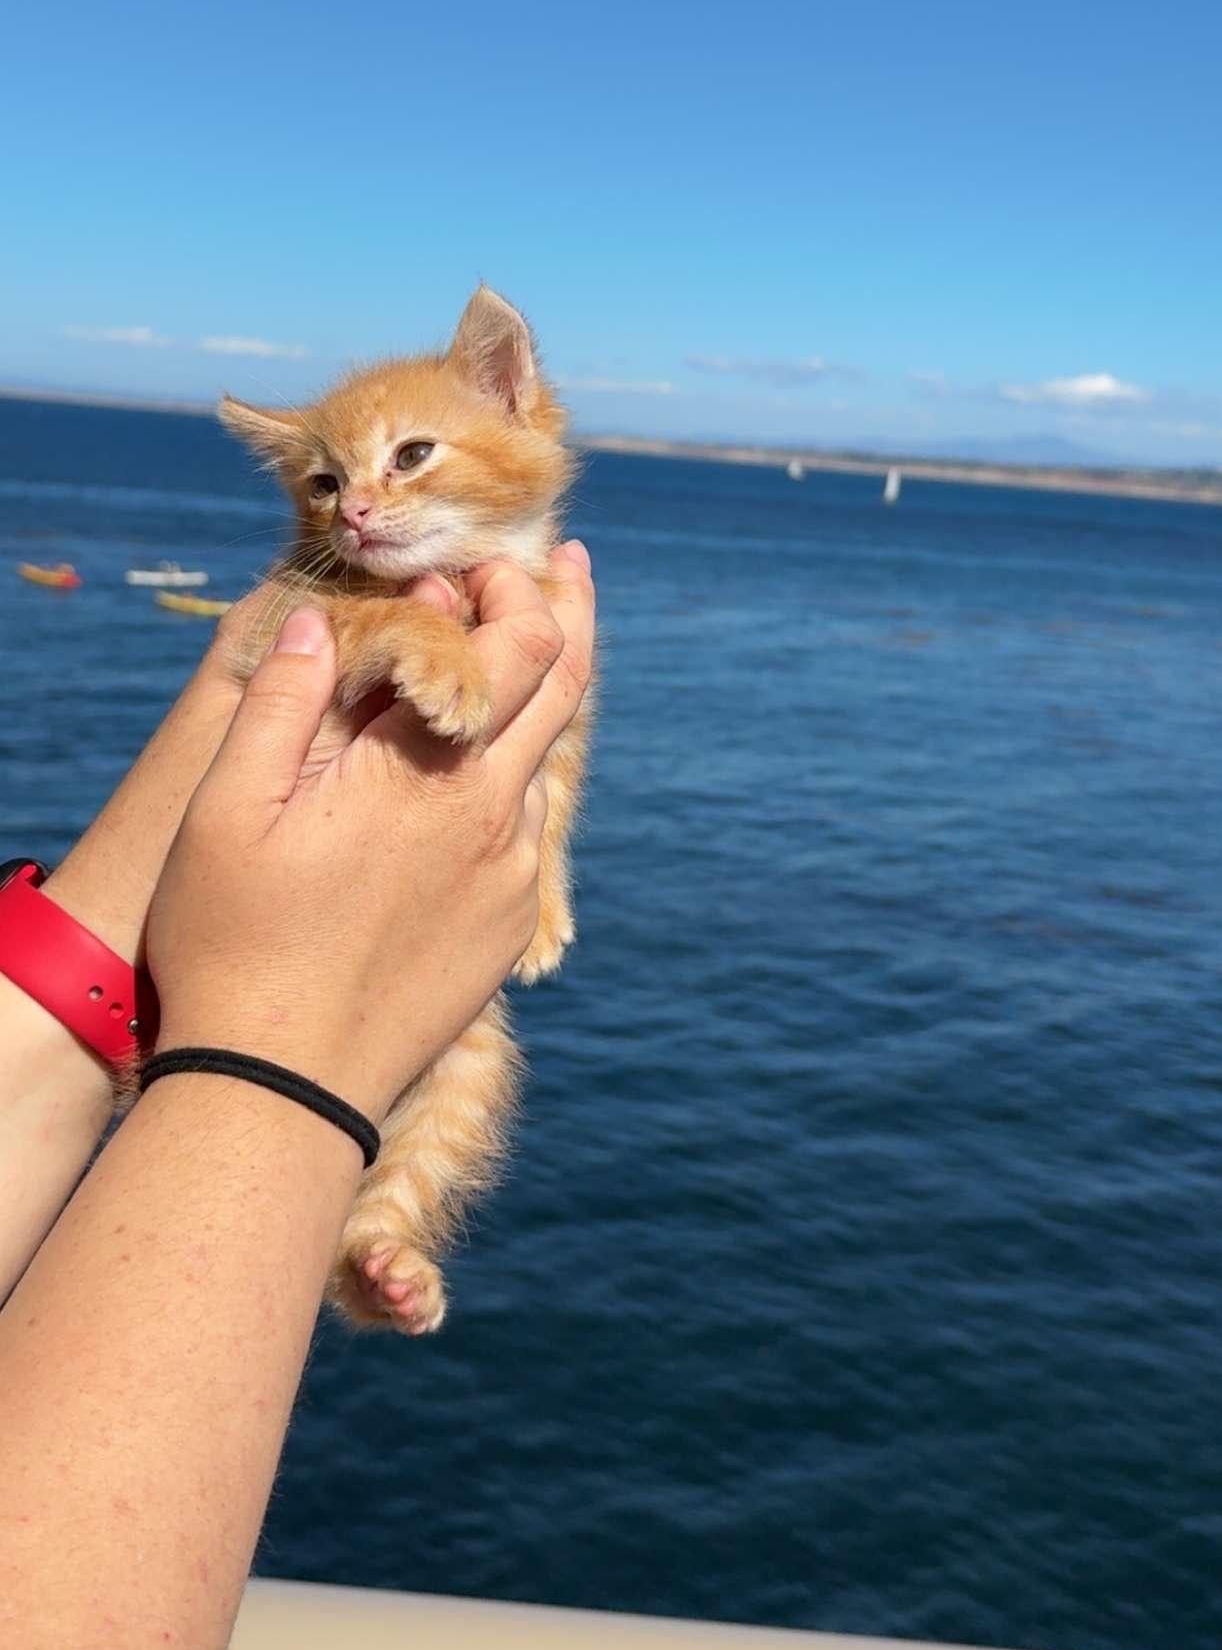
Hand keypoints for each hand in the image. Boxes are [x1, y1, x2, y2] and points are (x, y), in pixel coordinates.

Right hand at [146, 545, 593, 1122]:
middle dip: (565, 612)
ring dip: (531, 699)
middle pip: (565, 688)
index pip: (517, 647)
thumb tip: (317, 615)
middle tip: (562, 561)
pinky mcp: (506, 927)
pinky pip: (526, 826)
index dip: (511, 587)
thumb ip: (281, 697)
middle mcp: (494, 818)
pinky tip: (470, 767)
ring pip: (546, 759)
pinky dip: (511, 772)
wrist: (281, 1091)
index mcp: (430, 773)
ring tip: (501, 658)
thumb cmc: (235, 943)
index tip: (482, 558)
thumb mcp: (229, 808)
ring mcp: (510, 878)